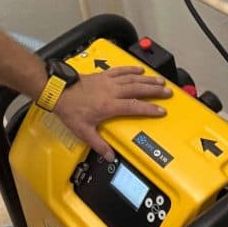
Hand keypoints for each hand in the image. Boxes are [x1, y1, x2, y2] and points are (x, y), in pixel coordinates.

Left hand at [52, 66, 171, 161]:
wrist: (59, 91)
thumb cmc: (70, 110)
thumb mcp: (83, 131)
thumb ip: (98, 144)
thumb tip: (109, 157)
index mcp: (109, 106)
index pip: (134, 107)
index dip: (149, 108)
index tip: (161, 111)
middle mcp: (112, 91)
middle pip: (138, 89)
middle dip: (154, 91)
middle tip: (168, 92)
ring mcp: (108, 81)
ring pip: (132, 78)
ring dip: (147, 79)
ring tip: (160, 81)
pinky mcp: (103, 75)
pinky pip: (120, 70)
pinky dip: (131, 69)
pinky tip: (140, 70)